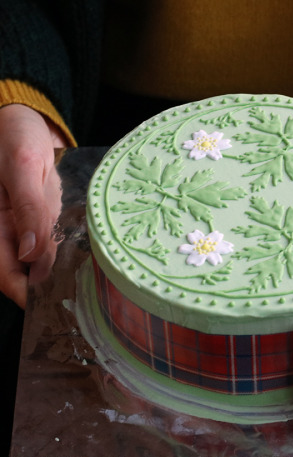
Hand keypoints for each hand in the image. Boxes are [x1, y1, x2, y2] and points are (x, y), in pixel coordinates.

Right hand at [0, 104, 66, 308]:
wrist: (27, 119)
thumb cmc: (16, 134)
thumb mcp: (24, 165)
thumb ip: (27, 207)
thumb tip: (31, 253)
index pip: (5, 273)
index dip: (26, 293)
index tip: (53, 306)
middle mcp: (6, 231)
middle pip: (23, 274)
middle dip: (48, 290)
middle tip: (81, 302)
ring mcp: (23, 227)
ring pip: (39, 263)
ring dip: (59, 277)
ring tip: (89, 289)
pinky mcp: (39, 219)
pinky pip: (50, 245)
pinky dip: (65, 256)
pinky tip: (86, 263)